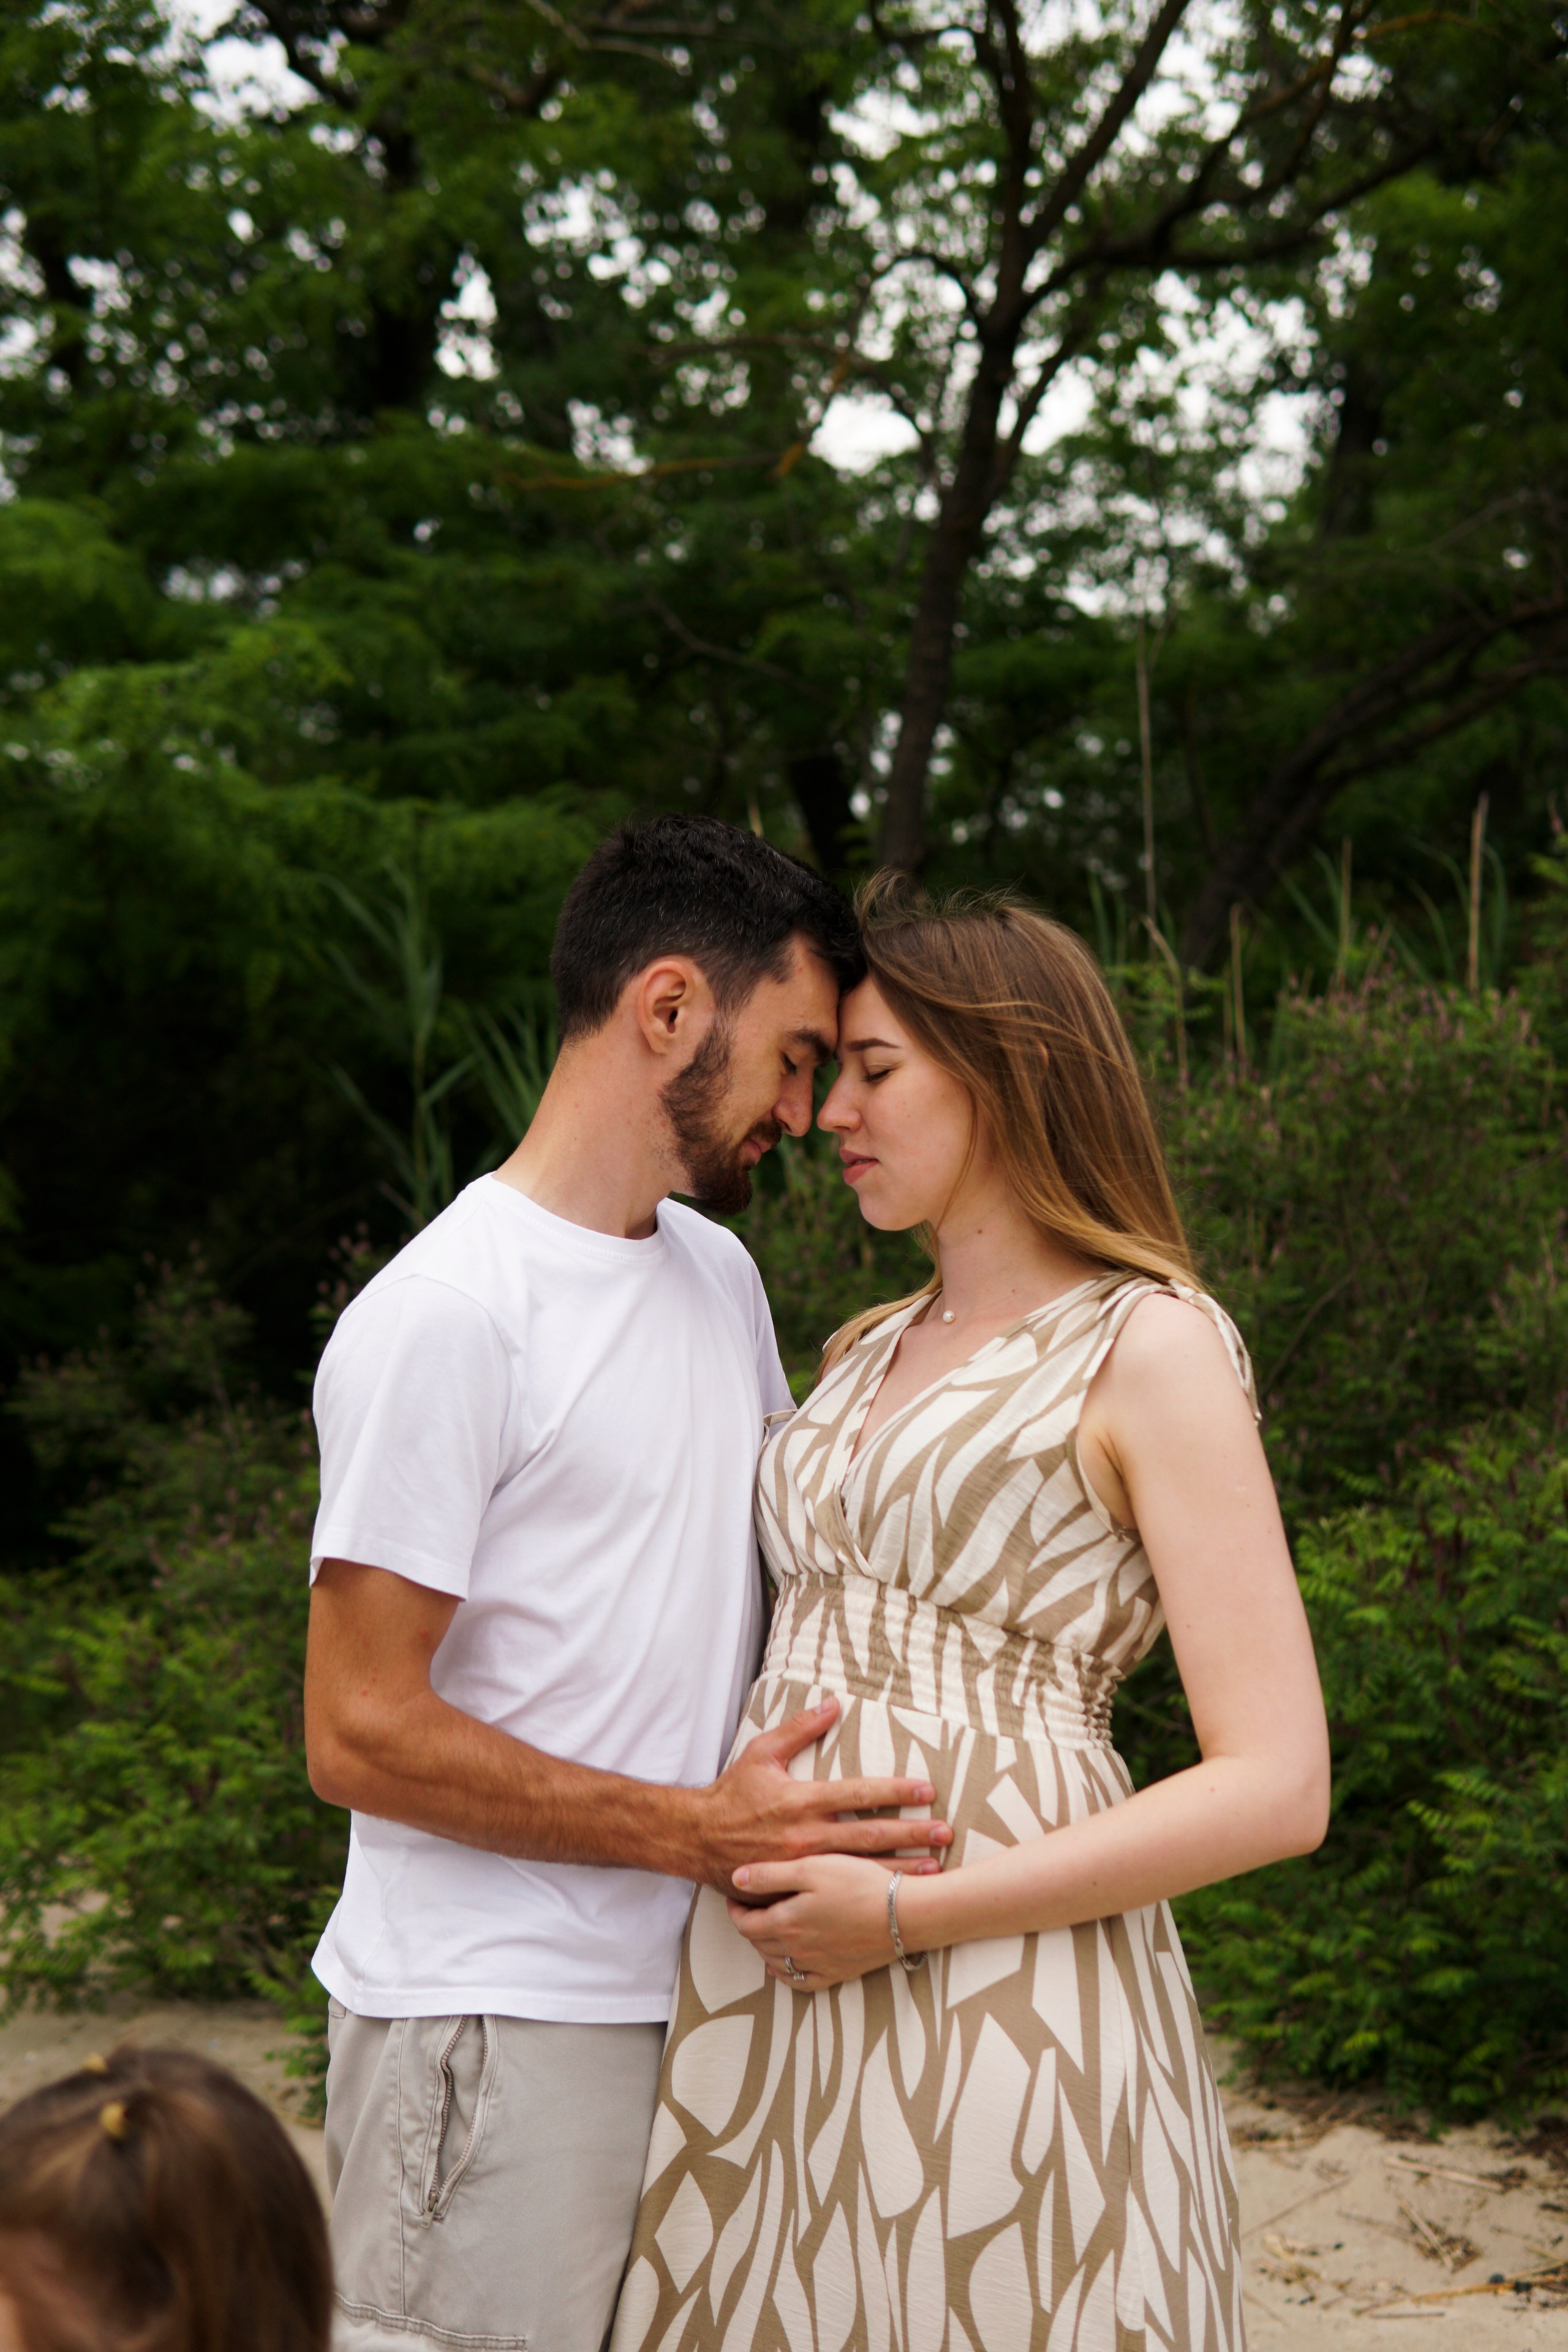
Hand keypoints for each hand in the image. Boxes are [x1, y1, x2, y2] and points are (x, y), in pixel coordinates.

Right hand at [687, 1700, 950, 1893]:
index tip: (927, 1791)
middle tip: (945, 1833)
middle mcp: (806, 1836)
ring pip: (860, 1869)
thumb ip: (799, 1729)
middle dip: (911, 1834)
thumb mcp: (762, 1753)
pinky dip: (865, 1894)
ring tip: (933, 1868)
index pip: (859, 1793)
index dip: (895, 1792)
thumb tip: (833, 1704)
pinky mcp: (795, 1888)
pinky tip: (890, 1898)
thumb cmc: (732, 1793)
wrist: (697, 1839)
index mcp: (801, 1800)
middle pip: (869, 1835)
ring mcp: (802, 1867)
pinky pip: (836, 1892)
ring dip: (899, 1869)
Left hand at [725, 1853, 919, 1989]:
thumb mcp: (811, 1867)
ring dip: (764, 1948)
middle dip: (748, 1926)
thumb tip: (735, 1880)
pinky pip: (802, 1983)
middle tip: (749, 1908)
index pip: (746, 1924)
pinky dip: (787, 1975)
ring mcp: (818, 1965)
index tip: (735, 1896)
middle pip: (759, 1944)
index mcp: (787, 1922)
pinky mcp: (838, 1973)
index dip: (736, 1910)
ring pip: (777, 1964)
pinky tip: (784, 1966)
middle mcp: (797, 1950)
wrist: (903, 1913)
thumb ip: (770, 1875)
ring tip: (764, 1931)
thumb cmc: (858, 1883)